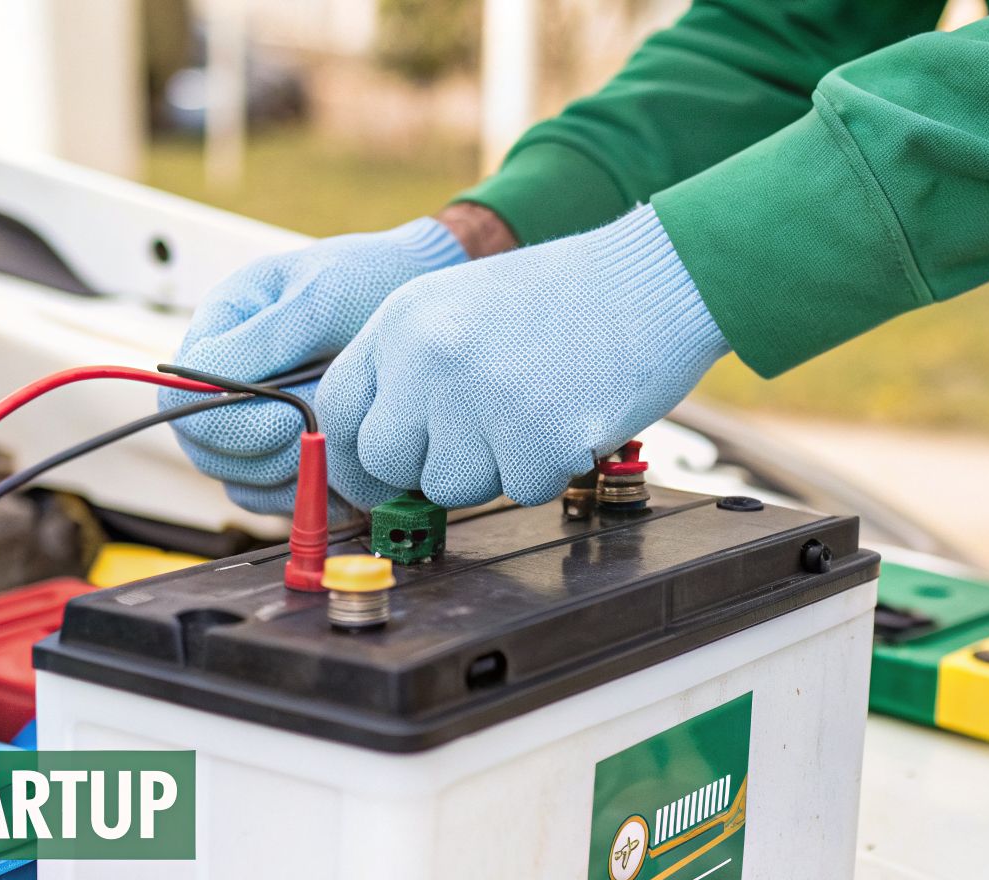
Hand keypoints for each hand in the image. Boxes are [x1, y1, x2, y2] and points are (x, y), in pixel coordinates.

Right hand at [164, 218, 465, 514]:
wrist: (424, 299)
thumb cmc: (370, 282)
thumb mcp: (321, 295)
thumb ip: (267, 338)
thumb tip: (208, 375)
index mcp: (221, 331)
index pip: (179, 397)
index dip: (223, 420)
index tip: (282, 418)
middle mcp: (228, 381)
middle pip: (205, 449)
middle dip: (262, 452)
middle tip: (321, 433)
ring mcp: (255, 423)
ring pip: (240, 481)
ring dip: (289, 473)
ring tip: (342, 440)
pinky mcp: (287, 456)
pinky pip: (276, 498)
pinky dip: (307, 492)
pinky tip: (345, 466)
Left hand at [316, 205, 728, 508]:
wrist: (651, 280)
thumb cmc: (563, 299)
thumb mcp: (457, 306)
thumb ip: (406, 370)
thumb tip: (374, 454)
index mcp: (402, 321)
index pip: (337, 411)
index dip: (355, 454)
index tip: (380, 473)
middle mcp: (428, 358)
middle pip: (386, 463)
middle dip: (427, 465)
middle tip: (479, 435)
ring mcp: (480, 399)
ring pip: (450, 488)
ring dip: (492, 468)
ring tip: (533, 410)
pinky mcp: (535, 440)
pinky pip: (519, 491)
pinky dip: (546, 469)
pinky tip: (568, 416)